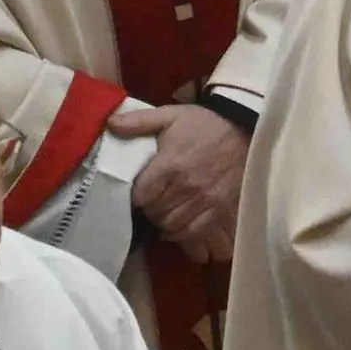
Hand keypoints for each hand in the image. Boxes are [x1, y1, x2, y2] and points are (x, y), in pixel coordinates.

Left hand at [113, 103, 246, 260]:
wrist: (240, 127)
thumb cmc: (201, 123)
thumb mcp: (169, 115)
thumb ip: (138, 121)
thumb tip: (110, 124)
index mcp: (170, 164)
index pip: (141, 195)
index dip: (136, 195)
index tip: (138, 190)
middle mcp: (186, 186)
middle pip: (155, 212)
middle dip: (148, 208)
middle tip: (150, 200)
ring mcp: (204, 200)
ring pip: (172, 225)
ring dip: (162, 222)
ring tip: (162, 211)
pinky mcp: (218, 209)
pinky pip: (194, 232)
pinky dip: (181, 234)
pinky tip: (175, 226)